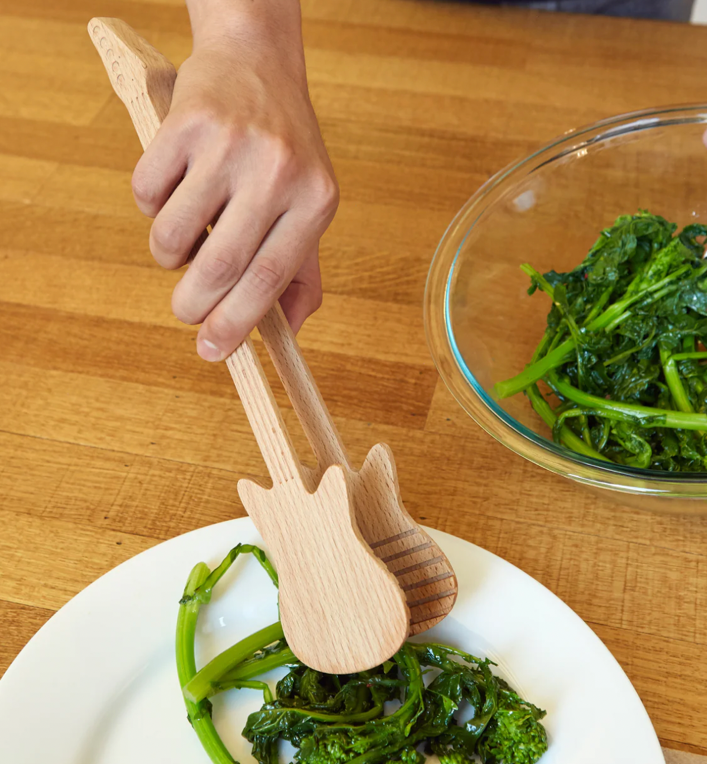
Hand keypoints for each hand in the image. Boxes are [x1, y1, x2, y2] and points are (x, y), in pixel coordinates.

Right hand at [131, 0, 337, 360]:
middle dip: (193, 306)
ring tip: (185, 236)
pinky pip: (145, 194)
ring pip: (172, 237)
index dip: (237, 323)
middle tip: (185, 311)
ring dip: (169, 254)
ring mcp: (230, 145)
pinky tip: (174, 187)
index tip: (212, 352)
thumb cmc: (286, 151)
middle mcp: (277, 171)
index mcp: (316, 200)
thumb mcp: (309, 207)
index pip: (271, 278)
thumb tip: (287, 336)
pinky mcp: (185, 123)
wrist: (258, 65)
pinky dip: (150, 205)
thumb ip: (302, 273)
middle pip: (220, 268)